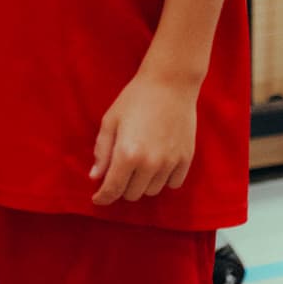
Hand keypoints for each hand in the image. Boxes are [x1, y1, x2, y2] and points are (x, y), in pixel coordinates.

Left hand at [89, 72, 197, 205]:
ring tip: (138, 164)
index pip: (113, 188)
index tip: (97, 199)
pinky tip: (157, 164)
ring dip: (142, 184)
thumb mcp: (110, 121)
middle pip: (133, 194)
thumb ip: (102, 151)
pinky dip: (162, 179)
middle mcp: (150, 164)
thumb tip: (96, 177)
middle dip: (122, 187)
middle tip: (118, 172)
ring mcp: (170, 163)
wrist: (170, 85)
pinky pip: (173, 184)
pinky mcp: (186, 160)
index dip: (103, 197)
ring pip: (152, 191)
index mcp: (127, 154)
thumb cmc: (134, 99)